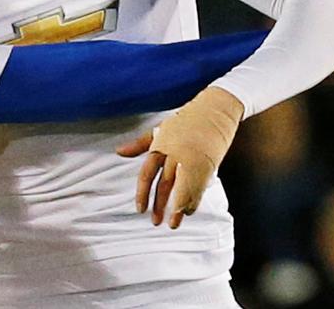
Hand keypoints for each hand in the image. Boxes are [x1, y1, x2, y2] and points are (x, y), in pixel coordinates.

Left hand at [116, 87, 242, 228]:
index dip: (142, 193)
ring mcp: (192, 160)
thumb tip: (118, 152)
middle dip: (159, 205)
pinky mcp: (207, 165)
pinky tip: (189, 212)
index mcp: (161, 146)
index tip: (140, 209)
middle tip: (154, 222)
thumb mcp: (160, 129)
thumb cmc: (185, 120)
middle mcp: (175, 154)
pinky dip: (193, 200)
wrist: (214, 111)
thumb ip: (140, 144)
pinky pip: (198, 187)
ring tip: (172, 224)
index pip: (147, 173)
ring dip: (177, 208)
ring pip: (182, 189)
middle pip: (164, 184)